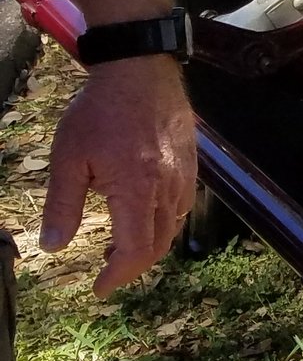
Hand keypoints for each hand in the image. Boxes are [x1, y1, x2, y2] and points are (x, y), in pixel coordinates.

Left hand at [43, 58, 195, 295]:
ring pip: (172, 227)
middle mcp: (167, 188)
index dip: (117, 275)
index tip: (99, 288)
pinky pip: (182, 206)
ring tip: (119, 245)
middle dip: (132, 266)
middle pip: (158, 244)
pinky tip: (143, 214)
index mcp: (137, 190)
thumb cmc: (99, 112)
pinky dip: (163, 222)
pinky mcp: (191, 164)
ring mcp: (184, 176)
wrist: (140, 71)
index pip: (135, 250)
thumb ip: (62, 205)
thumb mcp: (68, 158)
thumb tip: (53, 247)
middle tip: (106, 271)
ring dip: (147, 245)